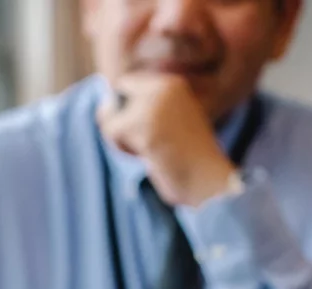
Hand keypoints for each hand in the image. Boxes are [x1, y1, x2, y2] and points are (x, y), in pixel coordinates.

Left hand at [96, 73, 235, 206]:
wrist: (209, 180)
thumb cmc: (186, 159)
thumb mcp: (165, 125)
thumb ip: (140, 111)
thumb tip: (102, 109)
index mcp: (172, 84)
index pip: (126, 85)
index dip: (125, 111)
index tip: (147, 130)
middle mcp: (163, 87)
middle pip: (114, 101)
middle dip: (120, 126)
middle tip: (148, 144)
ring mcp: (154, 105)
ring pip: (109, 118)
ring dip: (122, 141)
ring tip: (150, 151)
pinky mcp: (144, 125)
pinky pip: (112, 132)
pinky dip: (123, 149)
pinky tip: (147, 157)